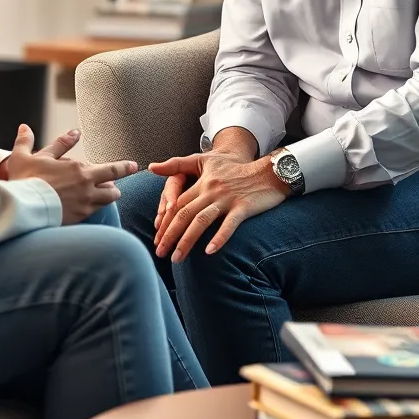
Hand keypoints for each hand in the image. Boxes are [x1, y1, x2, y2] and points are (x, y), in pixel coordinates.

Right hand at [4, 125, 137, 224]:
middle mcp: (86, 187)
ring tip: (105, 195)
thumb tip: (25, 127)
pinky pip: (94, 212)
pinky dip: (95, 208)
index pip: (111, 168)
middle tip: (117, 184)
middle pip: (113, 187)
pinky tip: (91, 207)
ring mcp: (84, 205)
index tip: (134, 165)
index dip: (125, 167)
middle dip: (116, 184)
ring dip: (108, 197)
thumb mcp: (25, 156)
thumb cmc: (24, 181)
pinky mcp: (78, 219)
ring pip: (106, 201)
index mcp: (78, 169)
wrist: (23, 209)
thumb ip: (28, 140)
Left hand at [149, 149, 289, 261]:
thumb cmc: (235, 167)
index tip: (156, 239)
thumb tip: (151, 167)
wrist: (268, 170)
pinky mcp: (244, 207)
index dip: (165, 221)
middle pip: (184, 214)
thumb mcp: (205, 161)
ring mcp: (227, 199)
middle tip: (159, 253)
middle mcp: (211, 191)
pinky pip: (230, 224)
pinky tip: (209, 252)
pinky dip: (219, 237)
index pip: (177, 204)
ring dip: (186, 241)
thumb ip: (177, 164)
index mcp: (201, 183)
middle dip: (169, 235)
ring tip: (176, 258)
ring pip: (201, 221)